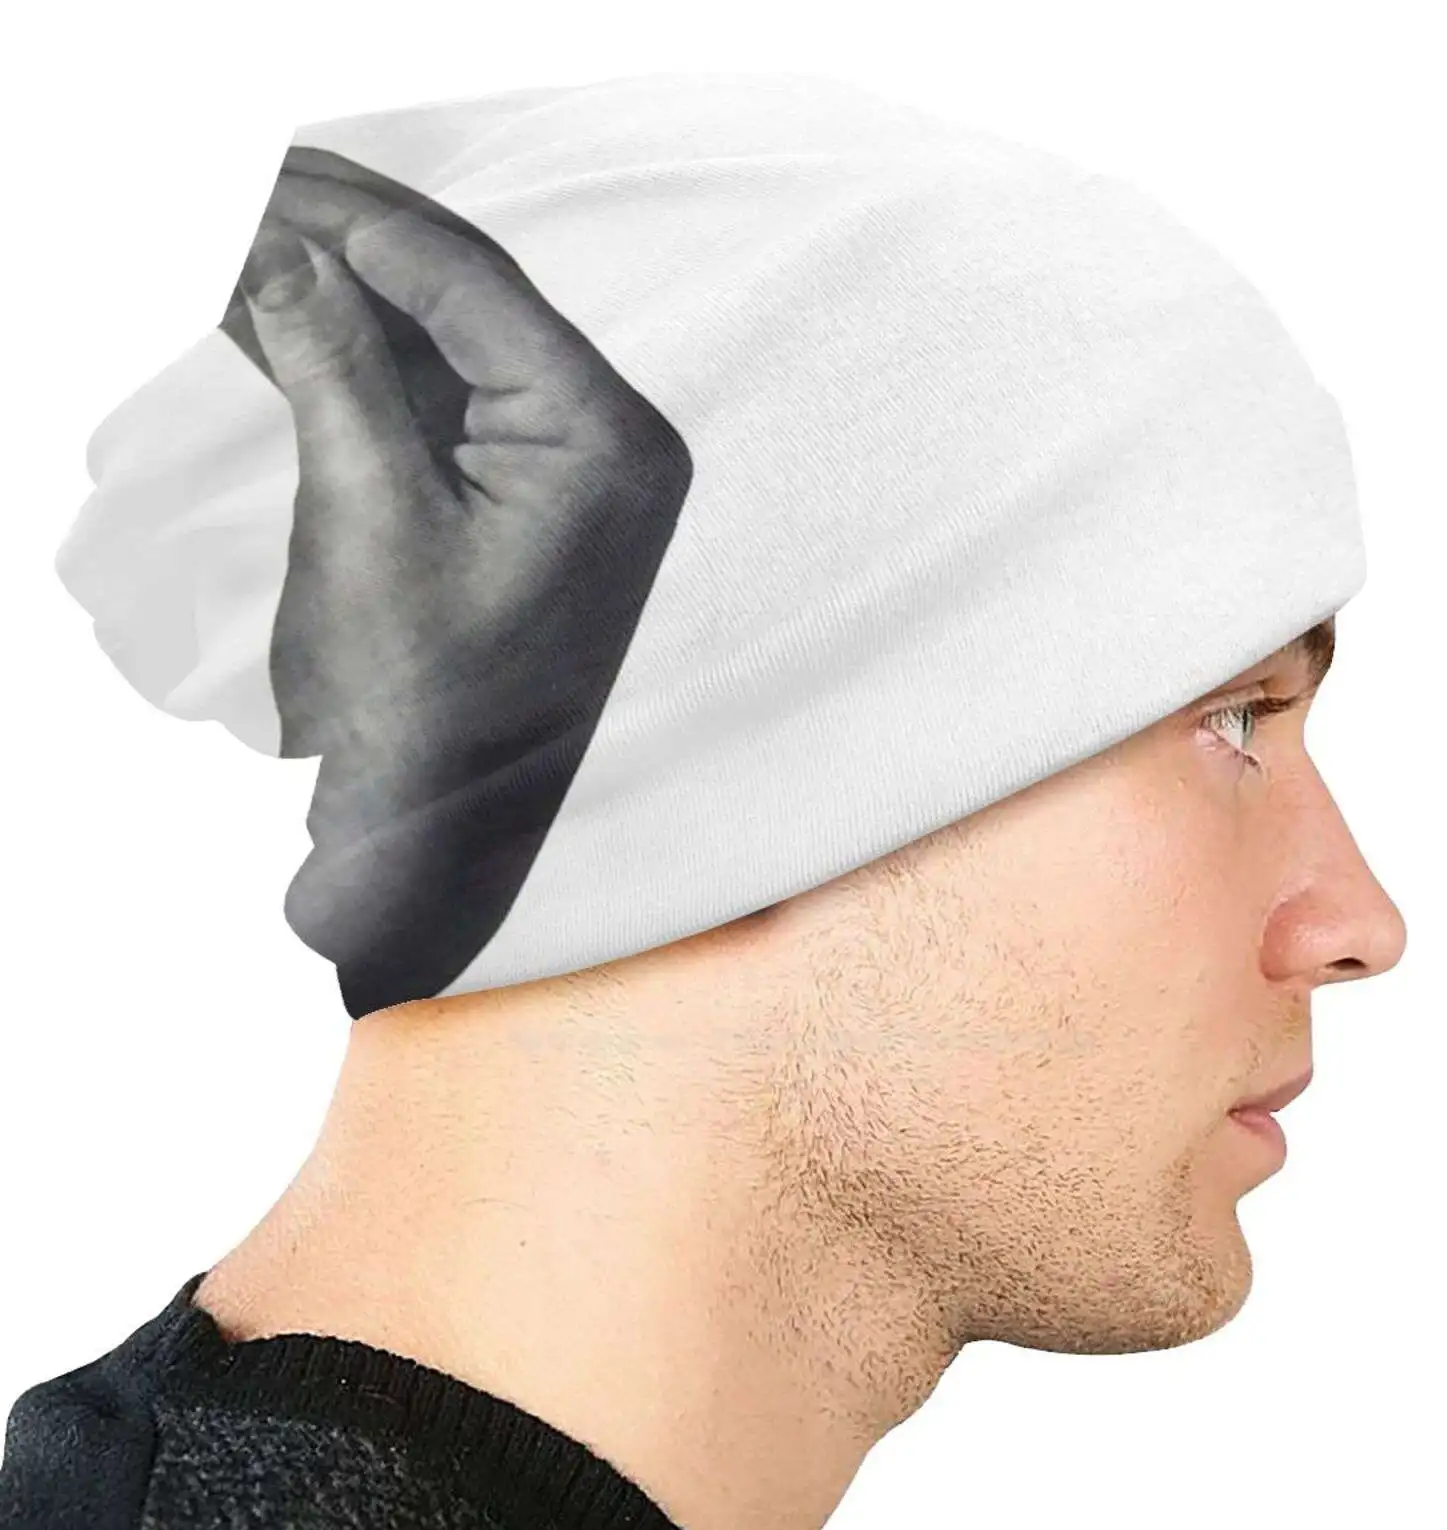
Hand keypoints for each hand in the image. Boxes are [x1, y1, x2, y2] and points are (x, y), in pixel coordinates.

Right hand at [223, 146, 692, 766]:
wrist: (438, 831)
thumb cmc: (420, 699)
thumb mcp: (369, 517)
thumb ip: (330, 368)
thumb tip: (277, 246)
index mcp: (606, 443)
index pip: (475, 288)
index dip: (359, 222)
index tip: (259, 177)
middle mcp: (605, 444)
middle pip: (463, 302)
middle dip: (348, 245)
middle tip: (244, 186)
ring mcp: (562, 472)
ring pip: (438, 348)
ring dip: (339, 298)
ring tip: (236, 239)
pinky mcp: (513, 500)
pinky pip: (431, 407)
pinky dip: (353, 364)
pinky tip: (274, 314)